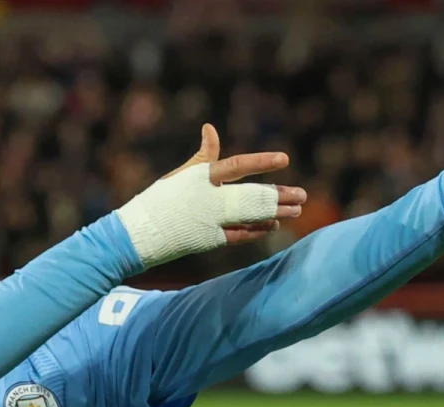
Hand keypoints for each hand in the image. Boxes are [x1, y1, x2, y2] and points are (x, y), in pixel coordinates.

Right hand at [166, 124, 306, 244]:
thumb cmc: (163, 199)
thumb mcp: (182, 174)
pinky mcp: (210, 240)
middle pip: (251, 195)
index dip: (261, 162)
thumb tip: (210, 128)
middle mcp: (209, 199)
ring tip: (296, 210)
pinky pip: (240, 234)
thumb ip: (204, 155)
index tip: (284, 159)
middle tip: (302, 195)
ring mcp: (211, 221)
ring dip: (275, 213)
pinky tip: (273, 225)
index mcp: (202, 177)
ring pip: (251, 216)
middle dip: (278, 196)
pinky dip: (257, 229)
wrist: (141, 233)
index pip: (237, 166)